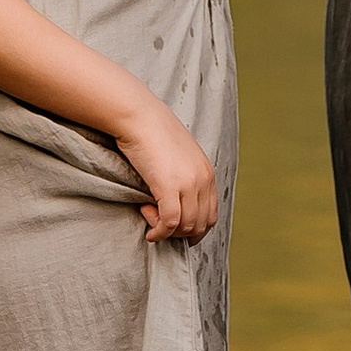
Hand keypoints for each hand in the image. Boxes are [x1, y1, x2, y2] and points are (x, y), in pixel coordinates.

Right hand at [114, 99, 218, 238]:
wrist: (139, 117)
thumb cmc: (152, 133)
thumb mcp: (179, 155)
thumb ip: (184, 175)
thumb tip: (176, 199)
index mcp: (207, 172)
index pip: (211, 214)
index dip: (195, 230)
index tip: (177, 232)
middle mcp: (203, 179)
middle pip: (201, 224)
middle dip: (180, 234)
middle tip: (160, 225)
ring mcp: (188, 183)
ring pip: (186, 226)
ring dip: (167, 230)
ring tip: (149, 215)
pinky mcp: (169, 186)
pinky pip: (169, 222)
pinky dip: (159, 233)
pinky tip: (150, 232)